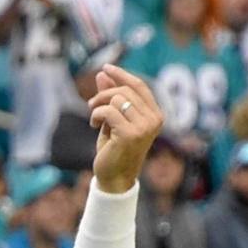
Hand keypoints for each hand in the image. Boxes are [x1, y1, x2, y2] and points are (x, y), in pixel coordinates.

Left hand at [87, 67, 161, 193]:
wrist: (114, 179)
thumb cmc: (114, 150)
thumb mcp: (113, 120)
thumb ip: (111, 97)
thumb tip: (103, 74)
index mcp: (155, 115)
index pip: (139, 86)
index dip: (122, 75)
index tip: (106, 68)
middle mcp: (153, 120)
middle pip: (126, 90)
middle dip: (105, 94)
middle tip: (92, 105)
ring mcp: (144, 127)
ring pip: (117, 99)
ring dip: (100, 106)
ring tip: (95, 119)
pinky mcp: (130, 134)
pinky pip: (109, 111)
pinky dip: (97, 115)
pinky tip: (94, 125)